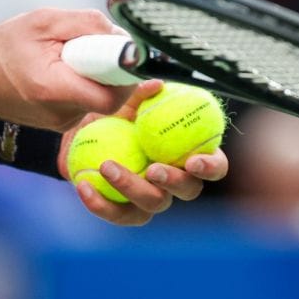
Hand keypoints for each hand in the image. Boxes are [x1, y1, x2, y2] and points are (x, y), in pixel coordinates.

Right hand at [0, 8, 134, 129]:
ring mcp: (61, 123)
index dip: (127, 75)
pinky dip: (86, 83)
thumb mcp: (45, 20)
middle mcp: (60, 115)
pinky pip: (88, 101)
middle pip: (110, 97)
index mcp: (54, 90)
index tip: (127, 52)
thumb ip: (87, 24)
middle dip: (114, 70)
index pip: (112, 96)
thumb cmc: (6, 44)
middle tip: (98, 45)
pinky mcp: (61, 123)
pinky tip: (66, 67)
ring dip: (98, 75)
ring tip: (73, 54)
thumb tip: (122, 37)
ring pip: (100, 99)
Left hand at [60, 80, 231, 226]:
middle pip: (190, 190)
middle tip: (153, 169)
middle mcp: (177, 180)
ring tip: (107, 166)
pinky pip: (117, 213)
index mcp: (188, 153)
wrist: (83, 140)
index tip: (193, 160)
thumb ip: (140, 95)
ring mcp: (152, 199)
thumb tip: (156, 85)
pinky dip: (100, 202)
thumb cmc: (115, 117)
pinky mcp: (126, 212)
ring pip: (153, 203)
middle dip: (175, 182)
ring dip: (131, 187)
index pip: (215, 165)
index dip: (211, 166)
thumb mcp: (124, 102)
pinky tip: (84, 185)